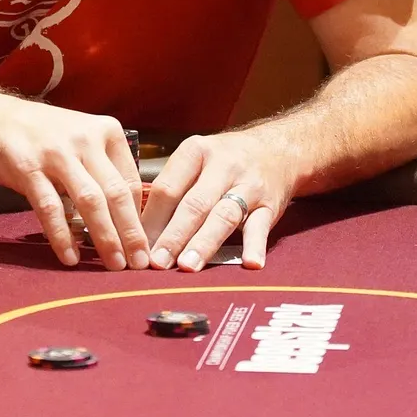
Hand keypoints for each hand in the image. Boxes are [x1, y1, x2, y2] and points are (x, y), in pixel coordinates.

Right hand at [0, 92, 146, 269]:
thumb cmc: (42, 133)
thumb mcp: (81, 137)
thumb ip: (102, 168)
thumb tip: (125, 216)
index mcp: (106, 131)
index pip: (131, 181)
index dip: (139, 217)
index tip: (141, 244)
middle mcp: (86, 139)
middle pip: (117, 193)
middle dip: (131, 233)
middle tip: (138, 263)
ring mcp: (57, 153)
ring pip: (90, 202)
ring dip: (105, 237)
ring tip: (113, 264)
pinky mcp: (28, 168)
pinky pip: (51, 208)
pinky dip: (63, 236)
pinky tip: (70, 256)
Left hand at [142, 131, 298, 271]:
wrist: (278, 150)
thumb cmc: (225, 160)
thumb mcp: (196, 159)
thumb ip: (172, 188)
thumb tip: (141, 230)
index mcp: (196, 151)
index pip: (168, 187)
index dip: (151, 219)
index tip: (138, 246)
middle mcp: (223, 165)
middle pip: (194, 204)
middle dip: (173, 236)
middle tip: (157, 262)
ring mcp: (249, 185)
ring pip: (224, 216)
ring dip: (204, 243)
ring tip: (188, 266)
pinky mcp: (270, 205)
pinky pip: (261, 226)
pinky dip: (255, 245)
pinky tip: (249, 263)